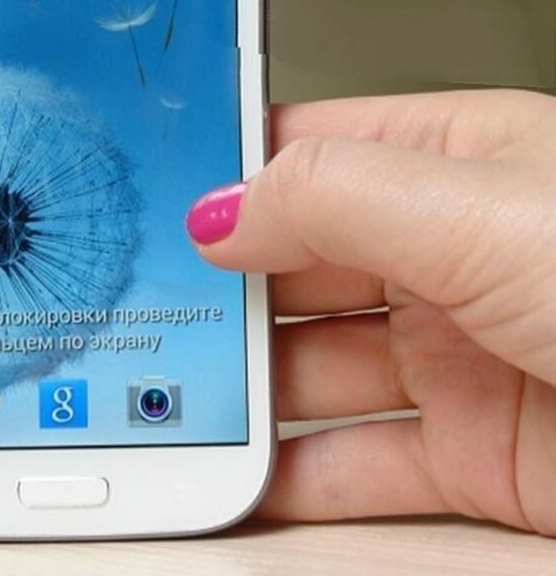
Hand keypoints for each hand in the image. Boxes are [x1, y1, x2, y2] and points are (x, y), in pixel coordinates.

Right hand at [186, 89, 555, 534]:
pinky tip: (240, 474)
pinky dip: (293, 476)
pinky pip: (355, 463)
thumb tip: (223, 208)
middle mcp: (450, 256)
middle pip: (298, 266)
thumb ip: (339, 197)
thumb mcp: (487, 214)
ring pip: (316, 371)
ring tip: (168, 399)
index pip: (312, 151)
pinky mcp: (472, 455)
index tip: (150, 200)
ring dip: (245, 391)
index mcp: (458, 164)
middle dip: (221, 290)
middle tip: (140, 311)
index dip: (230, 171)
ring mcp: (457, 357)